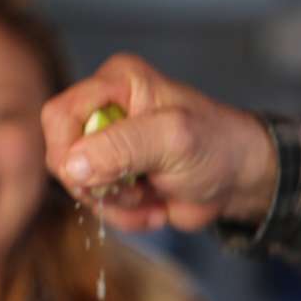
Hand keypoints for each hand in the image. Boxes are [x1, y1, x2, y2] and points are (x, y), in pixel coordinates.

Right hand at [40, 54, 279, 231]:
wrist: (240, 179)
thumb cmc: (218, 145)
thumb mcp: (173, 139)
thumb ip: (122, 146)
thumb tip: (71, 166)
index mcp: (116, 83)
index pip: (60, 116)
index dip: (70, 153)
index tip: (101, 177)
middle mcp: (106, 109)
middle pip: (63, 155)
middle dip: (100, 183)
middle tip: (138, 187)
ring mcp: (109, 145)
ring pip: (80, 186)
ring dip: (118, 204)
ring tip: (154, 195)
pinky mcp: (117, 176)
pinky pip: (100, 206)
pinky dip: (127, 216)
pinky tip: (156, 207)